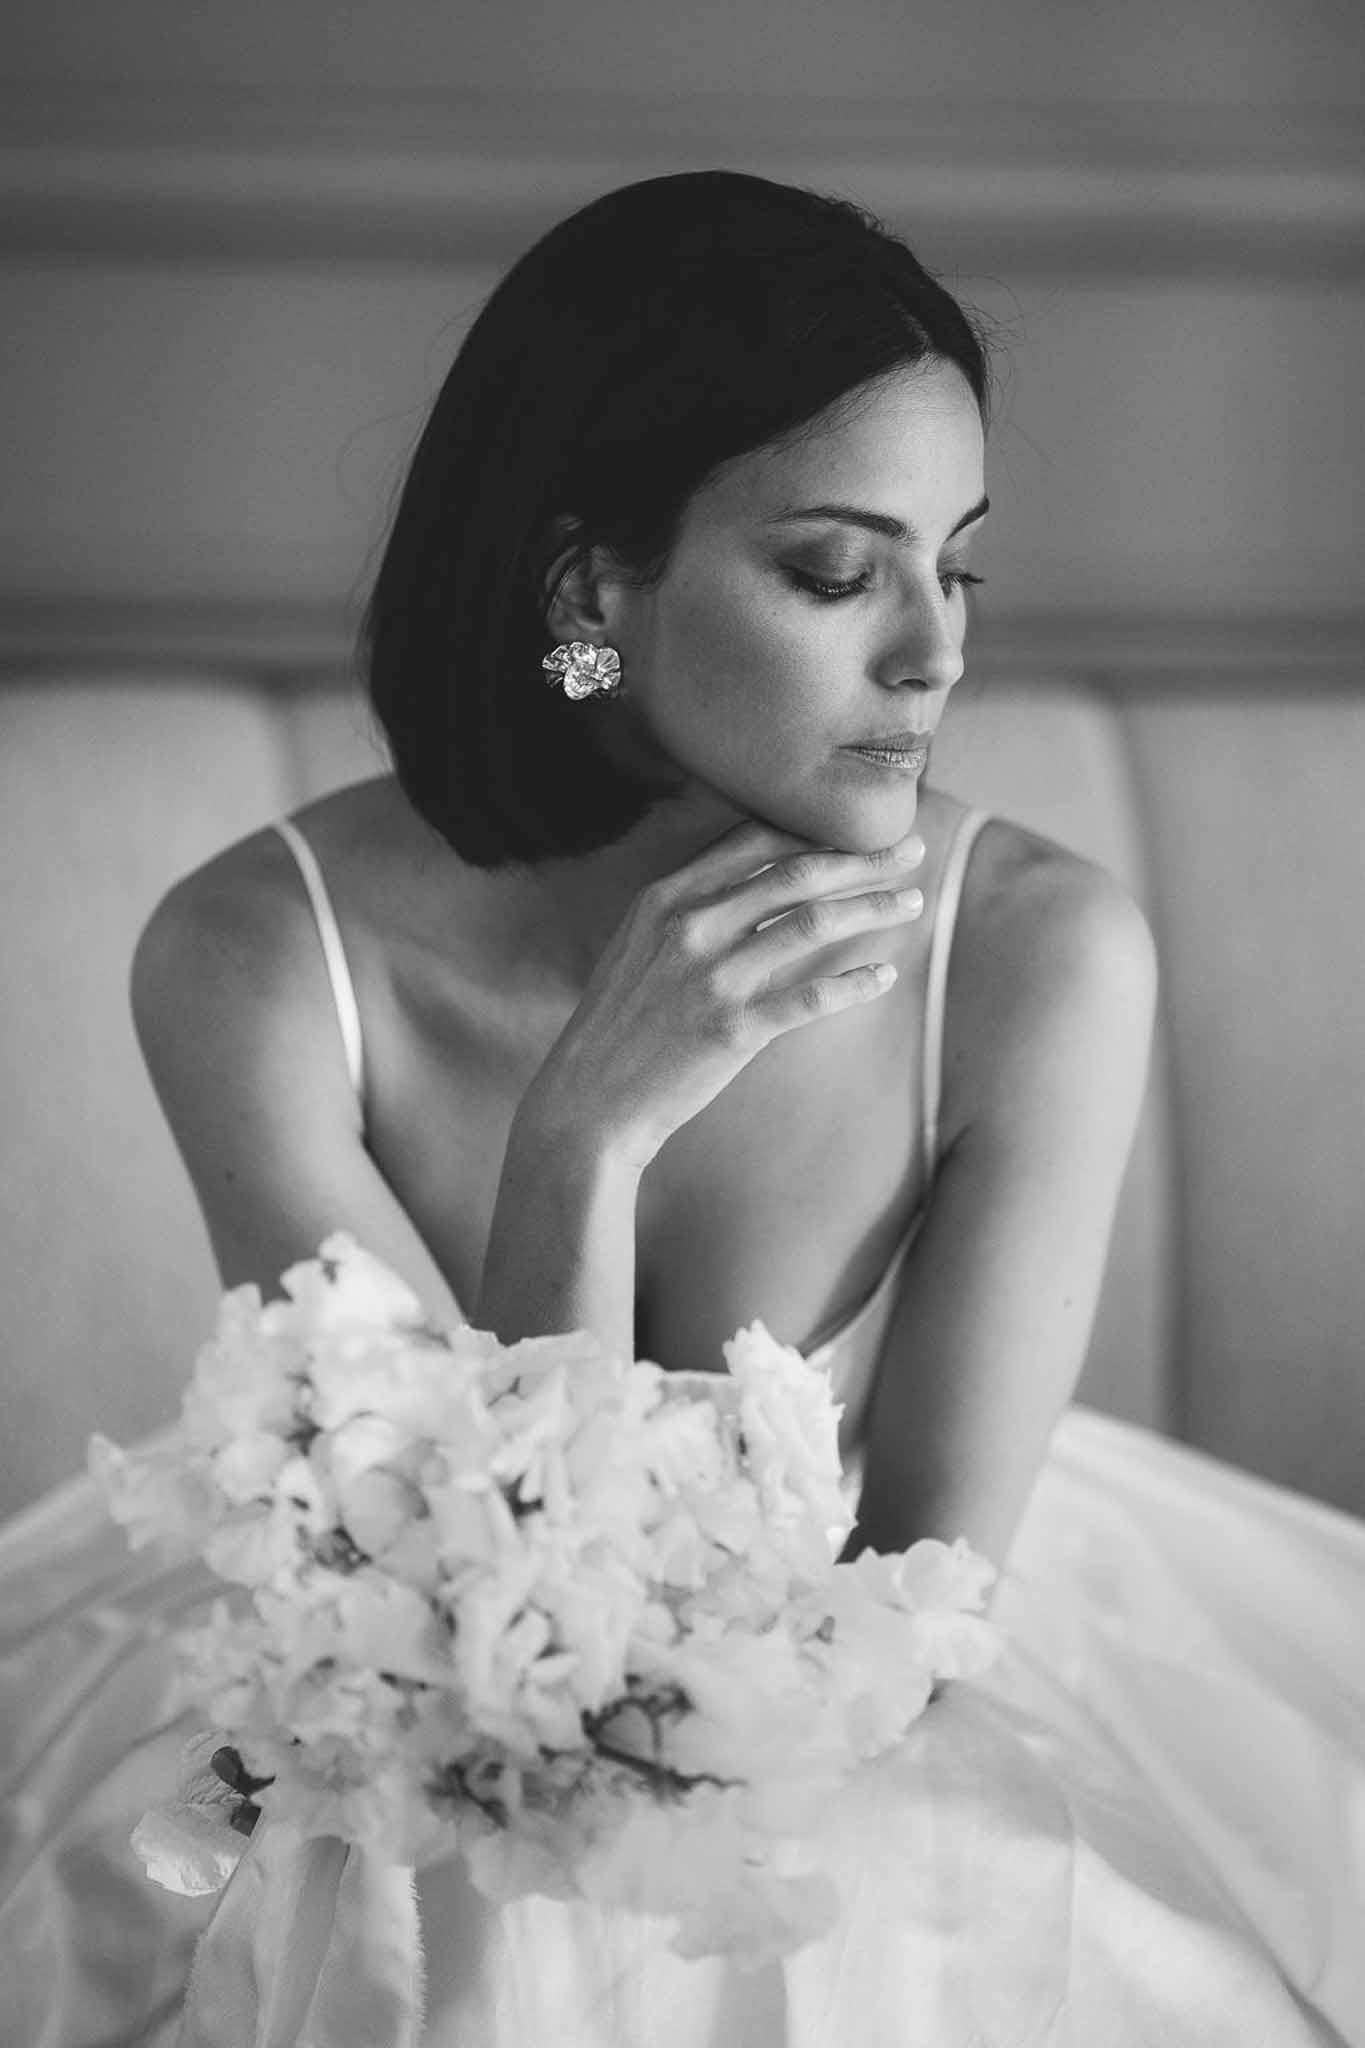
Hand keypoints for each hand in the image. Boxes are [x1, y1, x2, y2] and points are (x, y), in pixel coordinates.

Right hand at [527, 819, 925, 1169]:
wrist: (589, 1101)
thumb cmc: (620, 1024)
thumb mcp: (639, 945)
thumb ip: (690, 909)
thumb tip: (755, 882)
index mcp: (666, 897)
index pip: (756, 840)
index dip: (815, 828)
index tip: (858, 828)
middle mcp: (691, 926)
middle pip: (797, 873)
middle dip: (863, 858)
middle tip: (911, 851)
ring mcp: (714, 977)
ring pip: (814, 923)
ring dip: (873, 908)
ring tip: (912, 903)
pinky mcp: (734, 1028)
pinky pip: (813, 996)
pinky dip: (857, 983)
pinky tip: (886, 976)